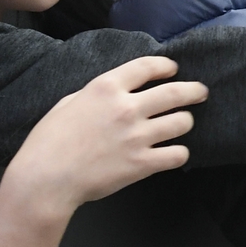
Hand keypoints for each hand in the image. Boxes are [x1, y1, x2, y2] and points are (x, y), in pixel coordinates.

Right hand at [0, 57, 205, 246]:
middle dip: (193, 90)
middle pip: (175, 92)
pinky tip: (174, 153)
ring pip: (181, 122)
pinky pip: (177, 155)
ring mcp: (137, 136)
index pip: (147, 66)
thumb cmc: (47, 143)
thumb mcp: (68, 104)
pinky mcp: (141, 163)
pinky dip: (179, 154)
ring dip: (185, 122)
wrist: (44, 180)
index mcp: (106, 88)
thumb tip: (112, 94)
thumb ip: (95, 95)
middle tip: (201, 92)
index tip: (173, 69)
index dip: (165, 66)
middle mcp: (127, 107)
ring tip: (183, 124)